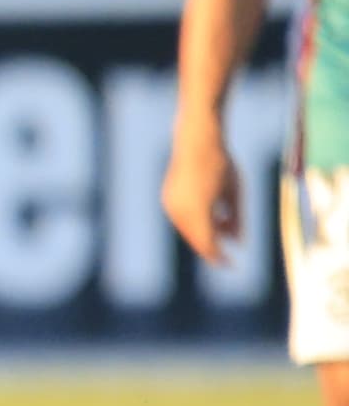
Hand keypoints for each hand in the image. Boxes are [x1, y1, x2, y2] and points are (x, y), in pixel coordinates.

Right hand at [163, 123, 240, 266]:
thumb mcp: (236, 193)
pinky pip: (182, 220)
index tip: (231, 265)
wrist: (197, 141)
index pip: (207, 244)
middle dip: (213, 246)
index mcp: (197, 210)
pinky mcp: (168, 199)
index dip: (219, 257)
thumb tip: (238, 242)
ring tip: (225, 223)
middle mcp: (179, 210)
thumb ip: (237, 219)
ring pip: (188, 230)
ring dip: (205, 233)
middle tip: (229, 251)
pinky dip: (197, 223)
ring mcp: (170, 205)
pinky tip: (212, 214)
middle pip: (196, 239)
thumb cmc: (221, 165)